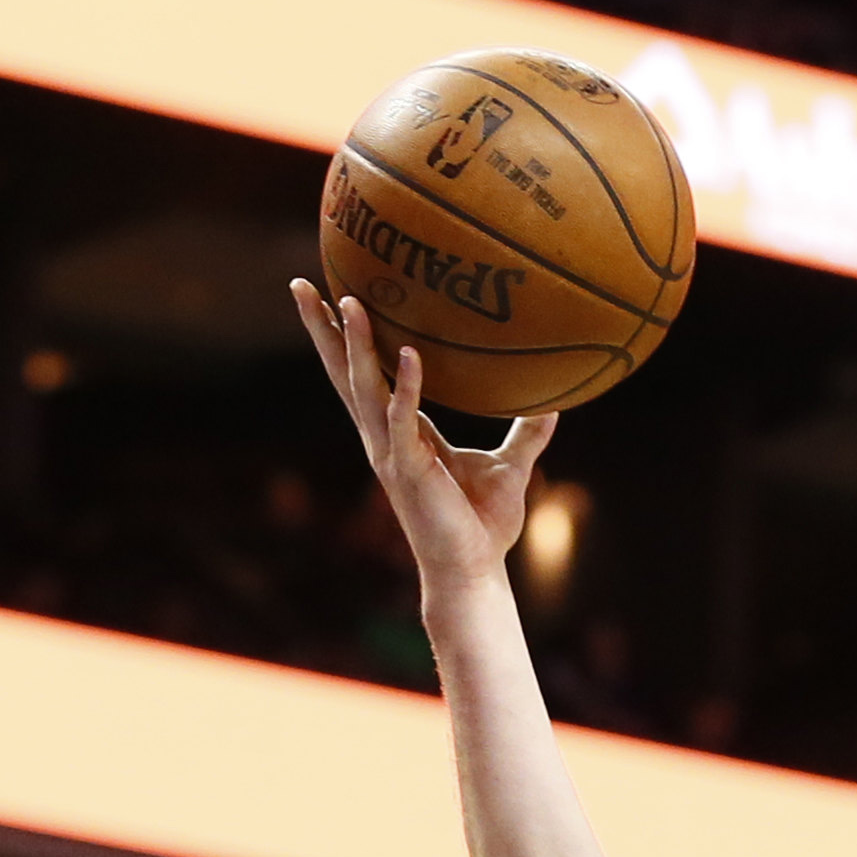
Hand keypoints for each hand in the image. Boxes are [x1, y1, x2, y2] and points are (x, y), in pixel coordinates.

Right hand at [291, 281, 558, 589]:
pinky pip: (404, 421)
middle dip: (321, 329)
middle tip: (300, 283)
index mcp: (398, 433)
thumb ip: (528, 432)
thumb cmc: (482, 526)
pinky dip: (406, 387)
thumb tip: (556, 400)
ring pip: (365, 388)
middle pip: (343, 373)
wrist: (471, 573)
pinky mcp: (410, 472)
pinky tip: (411, 353)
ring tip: (351, 300)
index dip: (342, 338)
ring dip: (355, 345)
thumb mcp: (511, 468)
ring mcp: (392, 454)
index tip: (329, 294)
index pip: (363, 375)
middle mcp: (383, 438)